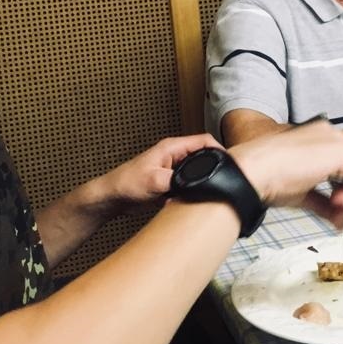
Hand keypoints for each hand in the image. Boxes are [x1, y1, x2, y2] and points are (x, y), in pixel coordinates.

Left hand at [86, 133, 223, 217]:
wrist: (111, 199)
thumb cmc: (126, 183)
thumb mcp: (154, 181)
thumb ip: (177, 180)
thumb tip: (196, 183)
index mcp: (172, 148)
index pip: (204, 141)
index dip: (220, 149)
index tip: (231, 162)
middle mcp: (174, 156)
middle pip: (203, 156)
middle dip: (214, 167)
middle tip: (225, 179)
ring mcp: (173, 170)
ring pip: (197, 173)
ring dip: (202, 182)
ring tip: (212, 192)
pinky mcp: (170, 183)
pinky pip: (188, 185)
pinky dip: (192, 193)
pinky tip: (193, 202)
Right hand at [229, 121, 342, 226]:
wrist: (254, 173)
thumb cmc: (268, 179)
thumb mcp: (303, 193)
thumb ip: (325, 203)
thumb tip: (340, 220)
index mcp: (321, 139)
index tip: (342, 214)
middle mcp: (332, 134)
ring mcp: (337, 140)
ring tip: (341, 215)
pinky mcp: (342, 151)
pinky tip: (339, 205)